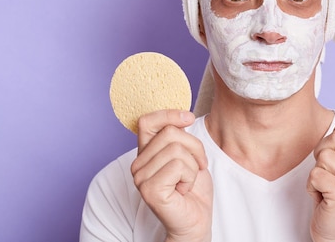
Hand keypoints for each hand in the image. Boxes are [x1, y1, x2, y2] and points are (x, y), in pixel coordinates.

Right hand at [131, 110, 212, 241]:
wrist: (196, 220)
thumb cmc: (193, 188)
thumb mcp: (189, 154)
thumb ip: (179, 136)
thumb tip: (184, 114)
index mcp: (145, 152)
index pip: (148, 121)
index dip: (169, 114)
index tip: (188, 118)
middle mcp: (138, 164)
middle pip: (171, 133)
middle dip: (194, 148)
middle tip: (196, 167)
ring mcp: (141, 177)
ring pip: (177, 149)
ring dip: (193, 166)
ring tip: (187, 181)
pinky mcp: (149, 189)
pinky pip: (179, 166)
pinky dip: (190, 177)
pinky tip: (183, 190)